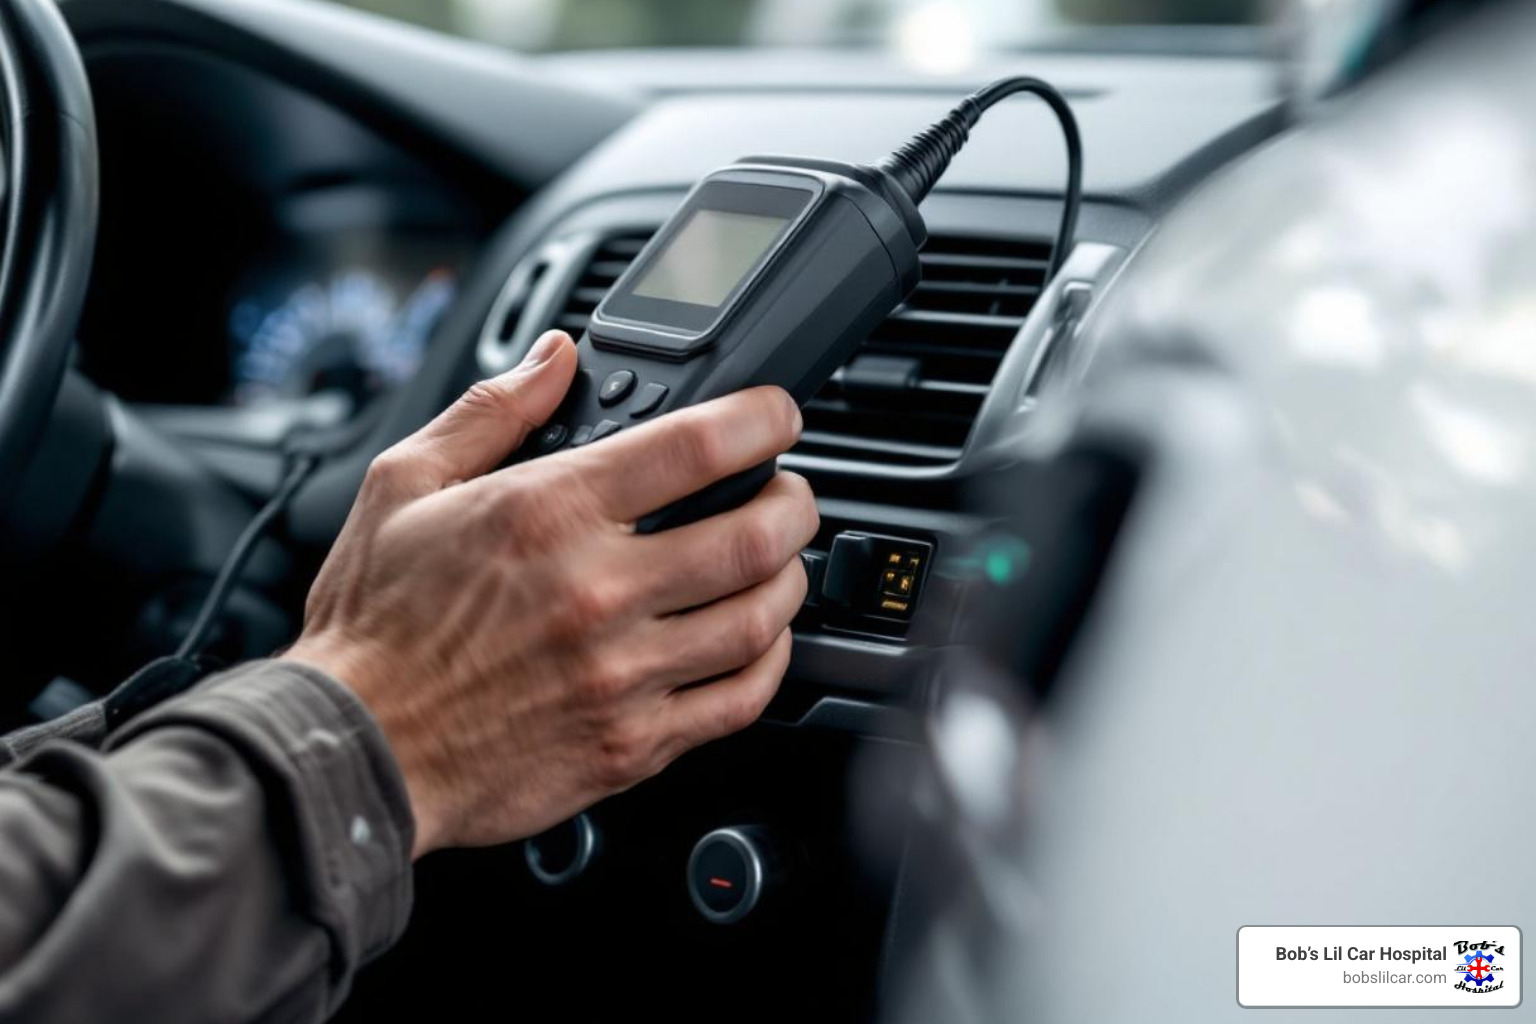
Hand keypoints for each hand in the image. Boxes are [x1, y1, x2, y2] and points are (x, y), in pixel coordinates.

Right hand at [286, 331, 817, 858]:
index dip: (761, 420)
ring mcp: (622, 673)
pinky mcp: (631, 743)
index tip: (776, 417)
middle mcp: (597, 591)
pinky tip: (759, 642)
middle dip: (796, 501)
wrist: (356, 750)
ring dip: (789, 579)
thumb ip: (492, 412)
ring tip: (779, 562)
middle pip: (755, 533)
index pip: (695, 447)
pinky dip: (770, 663)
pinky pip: (739, 700)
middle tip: (790, 493)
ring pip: (760, 618)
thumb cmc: (375, 626)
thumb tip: (555, 357)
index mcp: (548, 514)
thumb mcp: (404, 486)